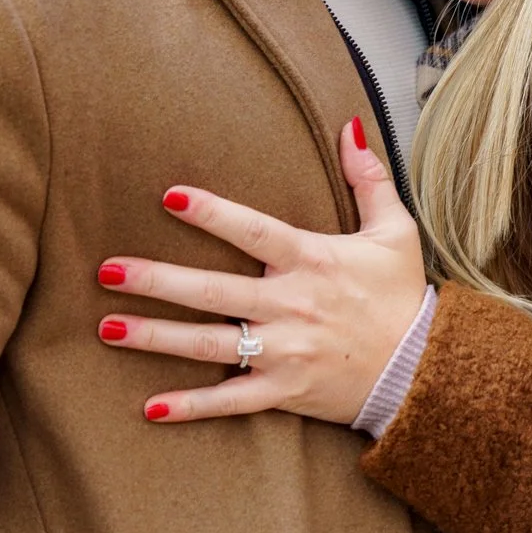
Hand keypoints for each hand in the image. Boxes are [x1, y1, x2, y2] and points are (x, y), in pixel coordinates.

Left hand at [96, 120, 427, 425]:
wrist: (424, 370)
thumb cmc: (403, 297)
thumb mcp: (395, 231)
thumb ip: (368, 178)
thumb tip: (350, 126)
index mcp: (313, 260)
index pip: (254, 232)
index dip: (212, 213)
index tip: (170, 196)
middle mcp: (291, 305)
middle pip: (213, 291)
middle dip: (157, 280)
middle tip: (107, 270)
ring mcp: (284, 352)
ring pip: (209, 344)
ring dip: (156, 337)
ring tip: (108, 328)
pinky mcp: (284, 390)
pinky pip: (231, 401)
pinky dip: (192, 406)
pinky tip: (151, 406)